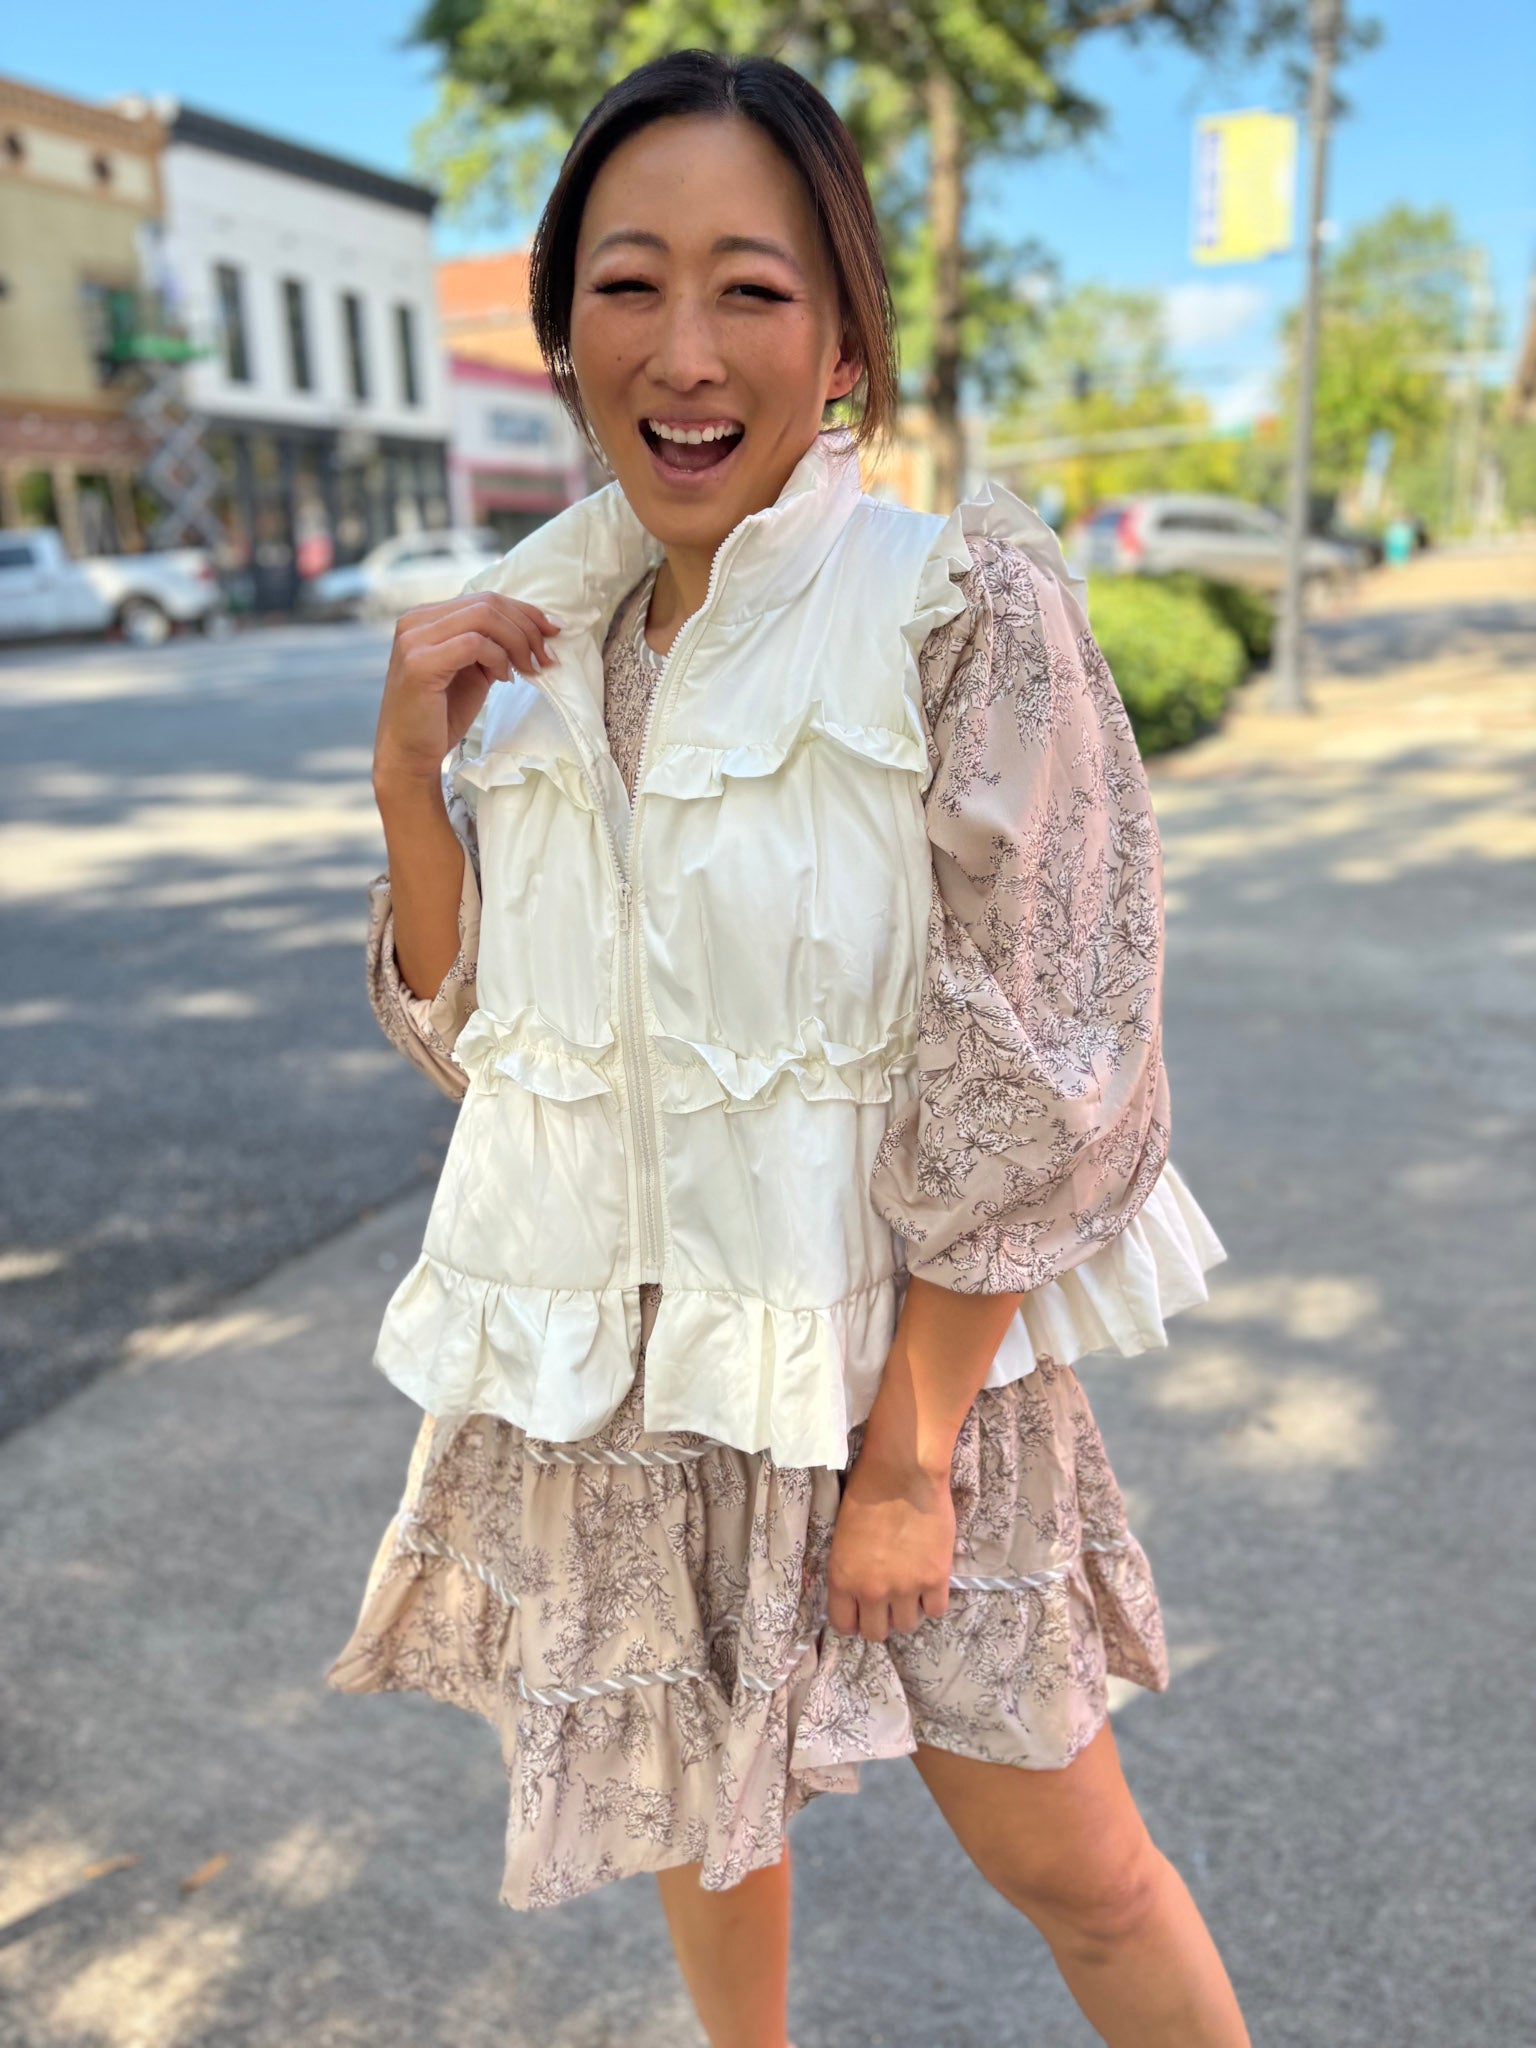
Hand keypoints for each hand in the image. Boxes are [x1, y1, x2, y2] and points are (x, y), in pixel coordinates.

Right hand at [373, 592, 559, 788]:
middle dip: (527, 628)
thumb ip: (492, 646)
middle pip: (487, 603)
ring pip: (484, 617)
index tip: (553, 631)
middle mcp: (415, 621)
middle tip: (547, 657)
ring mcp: (414, 639)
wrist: (409, 753)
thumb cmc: (440, 715)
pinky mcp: (419, 662)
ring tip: (529, 669)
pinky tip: (504, 679)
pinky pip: (473, 643)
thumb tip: (535, 631)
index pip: (484, 599)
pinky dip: (498, 658)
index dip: (525, 612)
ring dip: (517, 642)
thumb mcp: (472, 671)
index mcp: (426, 617)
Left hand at [825, 1444, 954, 1642]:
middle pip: (877, 1633)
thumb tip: (858, 1590)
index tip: (861, 1613)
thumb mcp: (842, 1537)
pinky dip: (932, 1600)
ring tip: (911, 1589)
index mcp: (842, 1579)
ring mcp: (905, 1588)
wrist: (902, 1472)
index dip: (854, 1621)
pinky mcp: (935, 1578)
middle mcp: (872, 1591)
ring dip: (908, 1610)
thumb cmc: (866, 1492)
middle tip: (888, 1603)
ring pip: (907, 1625)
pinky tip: (930, 1582)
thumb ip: (849, 1570)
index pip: (844, 1625)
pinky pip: (935, 1610)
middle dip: (881, 1620)